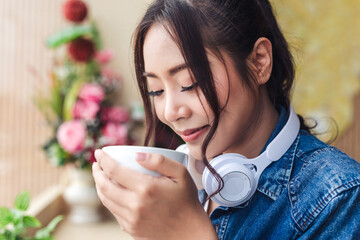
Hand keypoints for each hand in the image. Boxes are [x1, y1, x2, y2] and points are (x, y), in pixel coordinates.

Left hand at [92, 150, 216, 239]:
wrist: (190, 232)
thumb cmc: (187, 200)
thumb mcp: (181, 174)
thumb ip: (159, 160)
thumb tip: (136, 154)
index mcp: (146, 188)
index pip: (114, 170)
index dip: (103, 159)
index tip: (99, 152)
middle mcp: (135, 205)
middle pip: (104, 186)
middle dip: (97, 172)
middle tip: (97, 164)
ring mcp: (131, 220)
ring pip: (106, 200)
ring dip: (99, 186)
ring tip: (102, 176)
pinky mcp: (131, 229)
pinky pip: (113, 212)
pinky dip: (109, 199)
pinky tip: (113, 192)